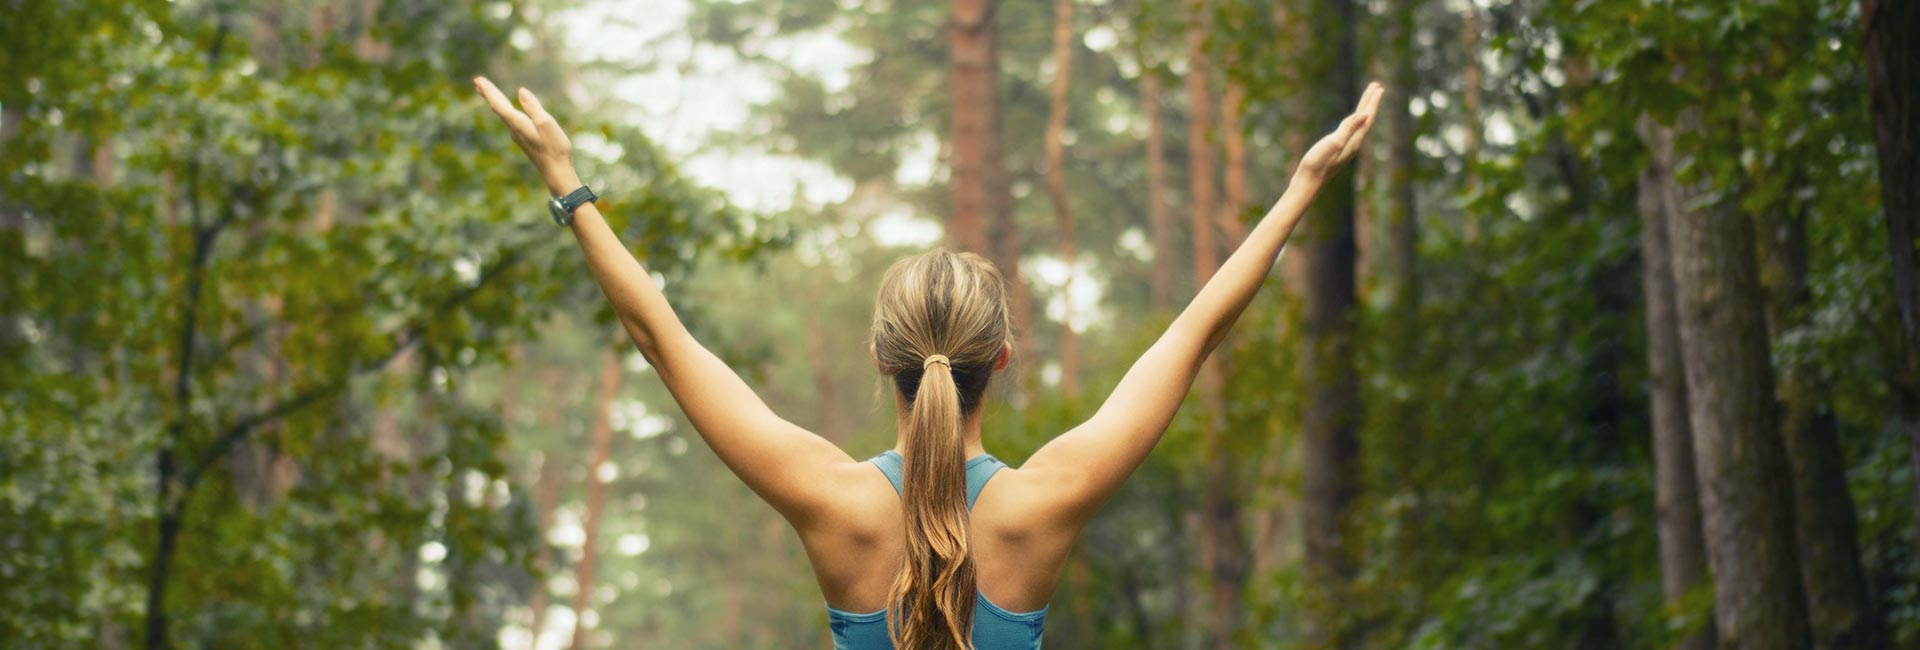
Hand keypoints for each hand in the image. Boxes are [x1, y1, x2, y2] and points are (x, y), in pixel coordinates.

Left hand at [474, 76, 578, 194]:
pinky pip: (510, 119)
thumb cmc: (555, 148)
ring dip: (494, 101)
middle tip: (477, 82)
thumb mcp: (546, 123)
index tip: (478, 80)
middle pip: (498, 108)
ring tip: (486, 92)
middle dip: (488, 94)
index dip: (489, 91)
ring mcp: (518, 135)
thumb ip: (533, 107)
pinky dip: (504, 110)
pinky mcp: (524, 139)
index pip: (499, 104)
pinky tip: (505, 110)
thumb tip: (521, 91)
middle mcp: (514, 129)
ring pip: (502, 114)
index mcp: (518, 124)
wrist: (556, 172)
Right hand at [1293, 82, 1383, 187]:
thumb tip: (1365, 115)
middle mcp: (1353, 144)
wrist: (1307, 183)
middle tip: (1376, 86)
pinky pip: (1350, 129)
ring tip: (1367, 99)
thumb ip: (1348, 129)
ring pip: (1358, 124)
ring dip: (1363, 110)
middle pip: (1365, 119)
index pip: (1367, 117)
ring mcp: (1345, 147)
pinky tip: (1352, 120)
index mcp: (1353, 141)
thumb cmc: (1318, 164)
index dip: (1372, 102)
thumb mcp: (1333, 143)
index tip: (1378, 87)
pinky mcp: (1337, 150)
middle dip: (1370, 102)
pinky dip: (1354, 120)